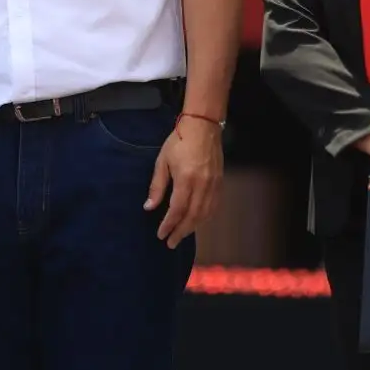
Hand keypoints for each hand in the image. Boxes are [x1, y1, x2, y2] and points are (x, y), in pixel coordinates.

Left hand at [146, 117, 223, 248]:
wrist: (203, 127)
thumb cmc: (179, 141)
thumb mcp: (162, 161)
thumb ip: (157, 186)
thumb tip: (149, 207)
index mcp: (186, 179)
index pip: (177, 209)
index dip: (169, 224)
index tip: (161, 234)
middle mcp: (203, 185)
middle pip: (192, 216)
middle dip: (180, 232)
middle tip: (170, 243)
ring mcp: (214, 185)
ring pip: (205, 214)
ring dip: (192, 228)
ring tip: (181, 235)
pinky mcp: (220, 183)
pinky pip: (213, 207)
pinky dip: (204, 218)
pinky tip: (196, 223)